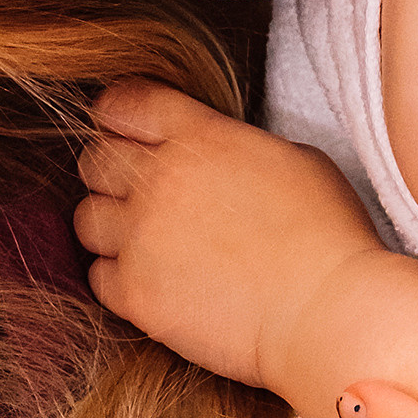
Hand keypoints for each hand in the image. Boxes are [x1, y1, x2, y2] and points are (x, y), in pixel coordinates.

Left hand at [75, 80, 380, 388]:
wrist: (327, 313)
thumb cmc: (328, 238)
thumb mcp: (294, 159)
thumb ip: (235, 147)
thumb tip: (216, 156)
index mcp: (199, 138)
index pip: (125, 104)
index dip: (120, 116)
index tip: (127, 131)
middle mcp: (159, 180)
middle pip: (95, 160)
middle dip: (113, 173)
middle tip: (142, 195)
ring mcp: (141, 238)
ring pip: (88, 219)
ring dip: (112, 228)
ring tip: (150, 244)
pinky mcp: (136, 294)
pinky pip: (99, 277)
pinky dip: (120, 279)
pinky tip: (158, 283)